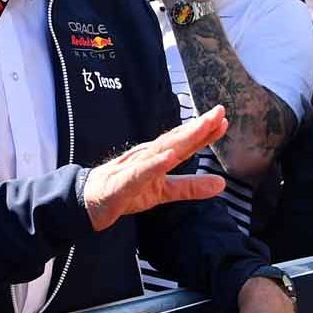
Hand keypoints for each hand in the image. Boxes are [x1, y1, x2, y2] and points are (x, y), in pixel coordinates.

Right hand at [81, 106, 228, 229]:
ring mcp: (135, 167)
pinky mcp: (123, 183)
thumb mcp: (164, 191)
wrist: (89, 200)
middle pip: (176, 139)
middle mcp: (149, 155)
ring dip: (181, 138)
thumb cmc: (126, 190)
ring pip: (160, 150)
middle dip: (197, 126)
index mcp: (159, 156)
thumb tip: (221, 184)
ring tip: (201, 127)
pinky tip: (169, 158)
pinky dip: (155, 164)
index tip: (223, 119)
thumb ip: (191, 186)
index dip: (204, 131)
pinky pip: (140, 173)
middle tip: (218, 112)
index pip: (184, 142)